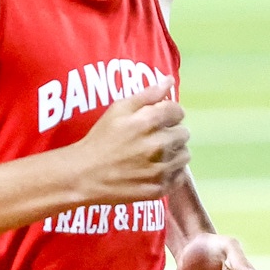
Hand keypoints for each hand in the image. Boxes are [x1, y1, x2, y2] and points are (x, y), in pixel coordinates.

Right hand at [75, 77, 190, 203]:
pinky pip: (179, 177)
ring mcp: (161, 169)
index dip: (168, 113)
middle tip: (153, 137)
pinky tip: (155, 169)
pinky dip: (171, 172)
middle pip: (184, 133)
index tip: (158, 119)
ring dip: (174, 152)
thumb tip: (169, 81)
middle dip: (171, 132)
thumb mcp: (118, 109)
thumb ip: (147, 95)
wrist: (84, 175)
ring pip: (185, 155)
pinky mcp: (160, 188)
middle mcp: (160, 145)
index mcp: (149, 122)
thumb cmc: (100, 139)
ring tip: (155, 154)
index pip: (178, 111)